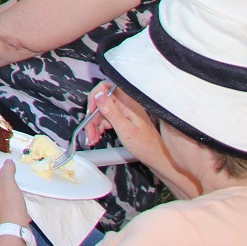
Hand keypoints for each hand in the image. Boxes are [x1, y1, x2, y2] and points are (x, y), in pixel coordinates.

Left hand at [0, 159, 30, 235]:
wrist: (14, 229)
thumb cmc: (9, 207)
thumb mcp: (8, 185)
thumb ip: (7, 172)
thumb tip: (7, 162)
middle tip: (1, 171)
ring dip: (4, 190)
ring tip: (12, 183)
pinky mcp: (6, 215)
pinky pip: (7, 205)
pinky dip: (11, 200)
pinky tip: (19, 198)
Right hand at [90, 81, 197, 198]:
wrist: (157, 159)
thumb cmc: (146, 146)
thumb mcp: (125, 130)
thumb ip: (111, 112)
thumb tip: (99, 95)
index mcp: (129, 103)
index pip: (105, 88)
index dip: (95, 98)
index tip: (90, 113)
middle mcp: (126, 104)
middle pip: (101, 102)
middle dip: (92, 117)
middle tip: (89, 132)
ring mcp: (124, 112)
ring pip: (102, 112)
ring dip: (94, 125)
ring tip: (92, 139)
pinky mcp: (123, 119)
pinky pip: (106, 119)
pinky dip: (99, 128)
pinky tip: (97, 137)